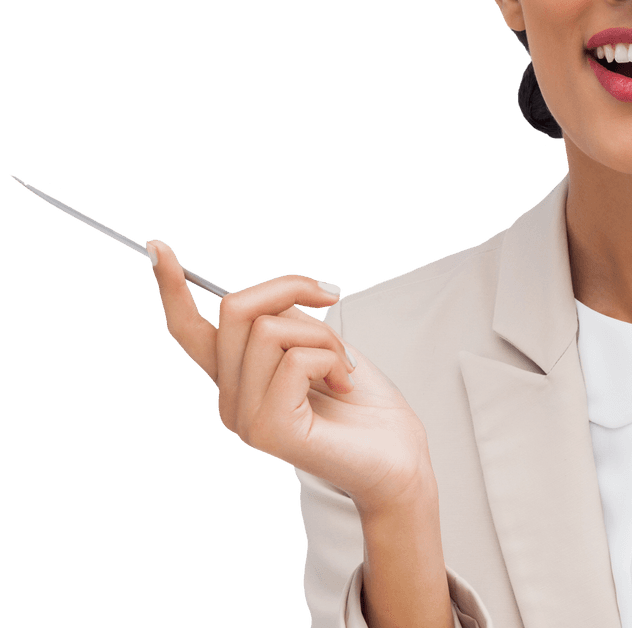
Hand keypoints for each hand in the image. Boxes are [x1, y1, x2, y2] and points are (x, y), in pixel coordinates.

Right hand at [147, 240, 433, 514]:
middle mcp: (230, 399)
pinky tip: (343, 386)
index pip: (189, 331)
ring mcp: (245, 418)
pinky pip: (294, 360)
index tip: (158, 247)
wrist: (398, 459)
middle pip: (235, 309)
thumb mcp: (318, 345)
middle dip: (291, 288)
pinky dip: (330, 359)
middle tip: (332, 298)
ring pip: (270, 329)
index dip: (172, 288)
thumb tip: (270, 297)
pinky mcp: (269, 430)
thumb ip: (284, 322)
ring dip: (324, 334)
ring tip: (343, 366)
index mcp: (237, 378)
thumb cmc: (363, 403)